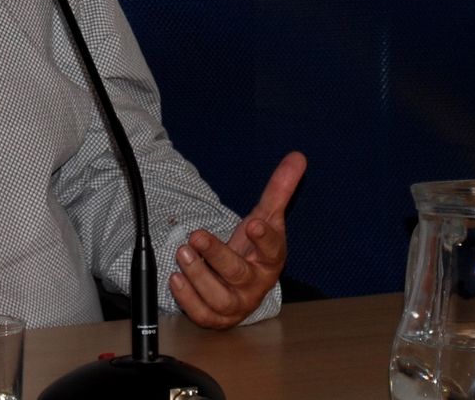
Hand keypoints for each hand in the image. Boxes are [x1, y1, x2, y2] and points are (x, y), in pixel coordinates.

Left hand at [169, 151, 305, 328]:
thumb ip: (279, 189)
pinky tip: (176, 278)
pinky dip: (188, 300)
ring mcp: (237, 303)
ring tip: (183, 253)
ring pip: (220, 299)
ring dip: (199, 277)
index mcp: (270, 259)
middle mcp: (255, 284)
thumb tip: (297, 156)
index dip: (264, 238)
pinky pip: (204, 315)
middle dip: (218, 256)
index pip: (273, 250)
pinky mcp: (217, 317)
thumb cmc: (255, 248)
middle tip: (197, 235)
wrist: (244, 283)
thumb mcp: (266, 218)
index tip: (253, 224)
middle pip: (239, 274)